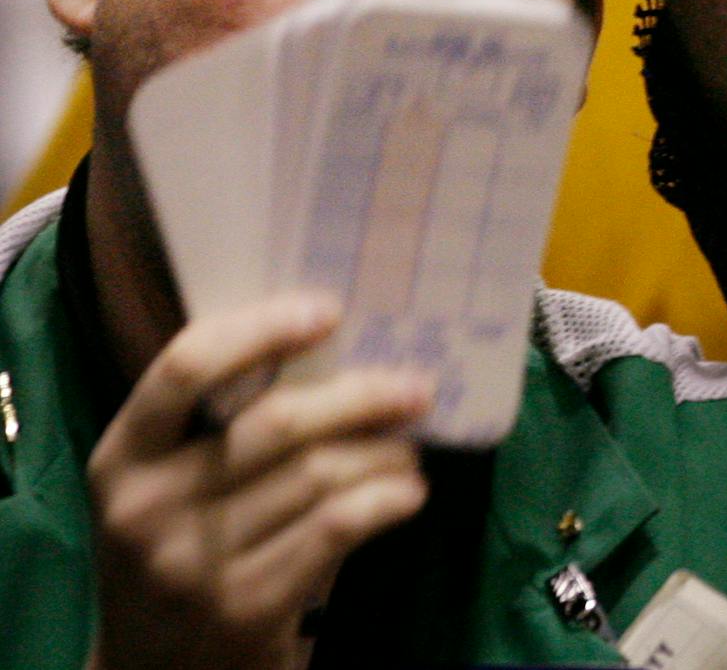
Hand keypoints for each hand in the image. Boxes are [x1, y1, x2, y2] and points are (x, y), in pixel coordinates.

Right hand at [85, 294, 431, 669]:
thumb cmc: (180, 550)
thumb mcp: (167, 487)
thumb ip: (218, 425)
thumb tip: (336, 348)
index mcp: (121, 458)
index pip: (186, 367)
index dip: (263, 328)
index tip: (328, 310)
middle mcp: (148, 507)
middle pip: (280, 421)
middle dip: (363, 396)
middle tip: (415, 388)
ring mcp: (196, 561)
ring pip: (322, 474)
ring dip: (385, 453)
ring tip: (408, 449)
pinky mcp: (248, 606)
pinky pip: (339, 527)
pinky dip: (388, 500)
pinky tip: (406, 493)